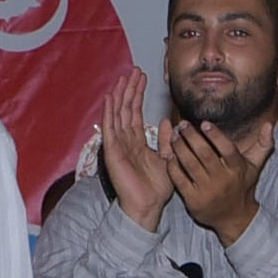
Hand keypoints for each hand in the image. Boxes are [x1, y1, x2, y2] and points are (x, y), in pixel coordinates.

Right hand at [92, 67, 168, 229]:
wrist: (147, 205)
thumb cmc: (156, 188)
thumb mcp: (167, 159)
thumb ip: (166, 141)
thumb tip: (167, 122)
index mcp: (137, 142)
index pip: (136, 113)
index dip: (138, 95)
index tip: (143, 79)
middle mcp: (125, 140)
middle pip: (126, 109)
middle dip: (130, 89)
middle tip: (135, 71)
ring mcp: (117, 145)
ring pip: (118, 114)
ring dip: (120, 95)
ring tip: (124, 77)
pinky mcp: (112, 151)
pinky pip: (110, 128)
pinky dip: (110, 112)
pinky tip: (111, 97)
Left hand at [164, 116, 267, 244]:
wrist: (234, 218)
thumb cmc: (242, 186)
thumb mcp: (255, 166)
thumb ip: (263, 144)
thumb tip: (270, 124)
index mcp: (237, 169)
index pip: (227, 149)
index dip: (215, 135)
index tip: (204, 123)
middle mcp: (222, 180)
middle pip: (205, 154)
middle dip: (191, 137)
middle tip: (183, 125)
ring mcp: (207, 191)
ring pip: (190, 165)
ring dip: (179, 148)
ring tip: (174, 136)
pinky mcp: (193, 200)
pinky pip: (180, 179)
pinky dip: (173, 166)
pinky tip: (169, 155)